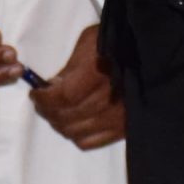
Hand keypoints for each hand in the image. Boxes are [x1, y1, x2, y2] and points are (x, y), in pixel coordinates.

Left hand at [28, 25, 124, 149]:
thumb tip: (53, 86)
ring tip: (55, 113)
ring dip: (59, 124)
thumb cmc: (117, 41)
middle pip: (65, 117)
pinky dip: (76, 136)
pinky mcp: (123, 129)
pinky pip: (91, 142)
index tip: (35, 93)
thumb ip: (69, 67)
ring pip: (75, 132)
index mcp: (96, 75)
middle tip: (41, 103)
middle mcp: (105, 101)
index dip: (44, 99)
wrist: (149, 53)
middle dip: (47, 111)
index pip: (61, 97)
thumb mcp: (89, 41)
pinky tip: (73, 124)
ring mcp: (115, 118)